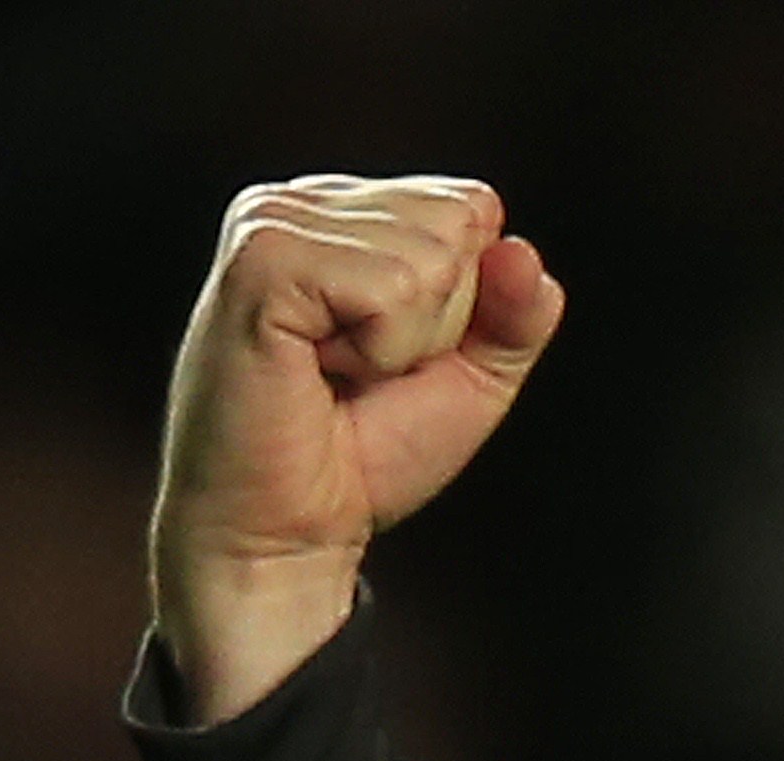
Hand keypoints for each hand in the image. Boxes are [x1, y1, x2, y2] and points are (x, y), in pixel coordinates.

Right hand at [149, 175, 564, 721]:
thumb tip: (522, 251)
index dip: (468, 302)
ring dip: (405, 341)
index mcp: (345, 214)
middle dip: (441, 320)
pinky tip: (319, 370)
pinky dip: (380, 349)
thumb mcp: (471, 377)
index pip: (473, 207)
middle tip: (363, 373)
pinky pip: (391, 286)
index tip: (395, 356)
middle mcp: (304, 203)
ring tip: (336, 373)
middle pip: (459, 222)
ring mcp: (273, 221)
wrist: (291, 533)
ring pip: (430, 255)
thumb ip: (517, 312)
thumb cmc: (362, 456)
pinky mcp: (261, 259)